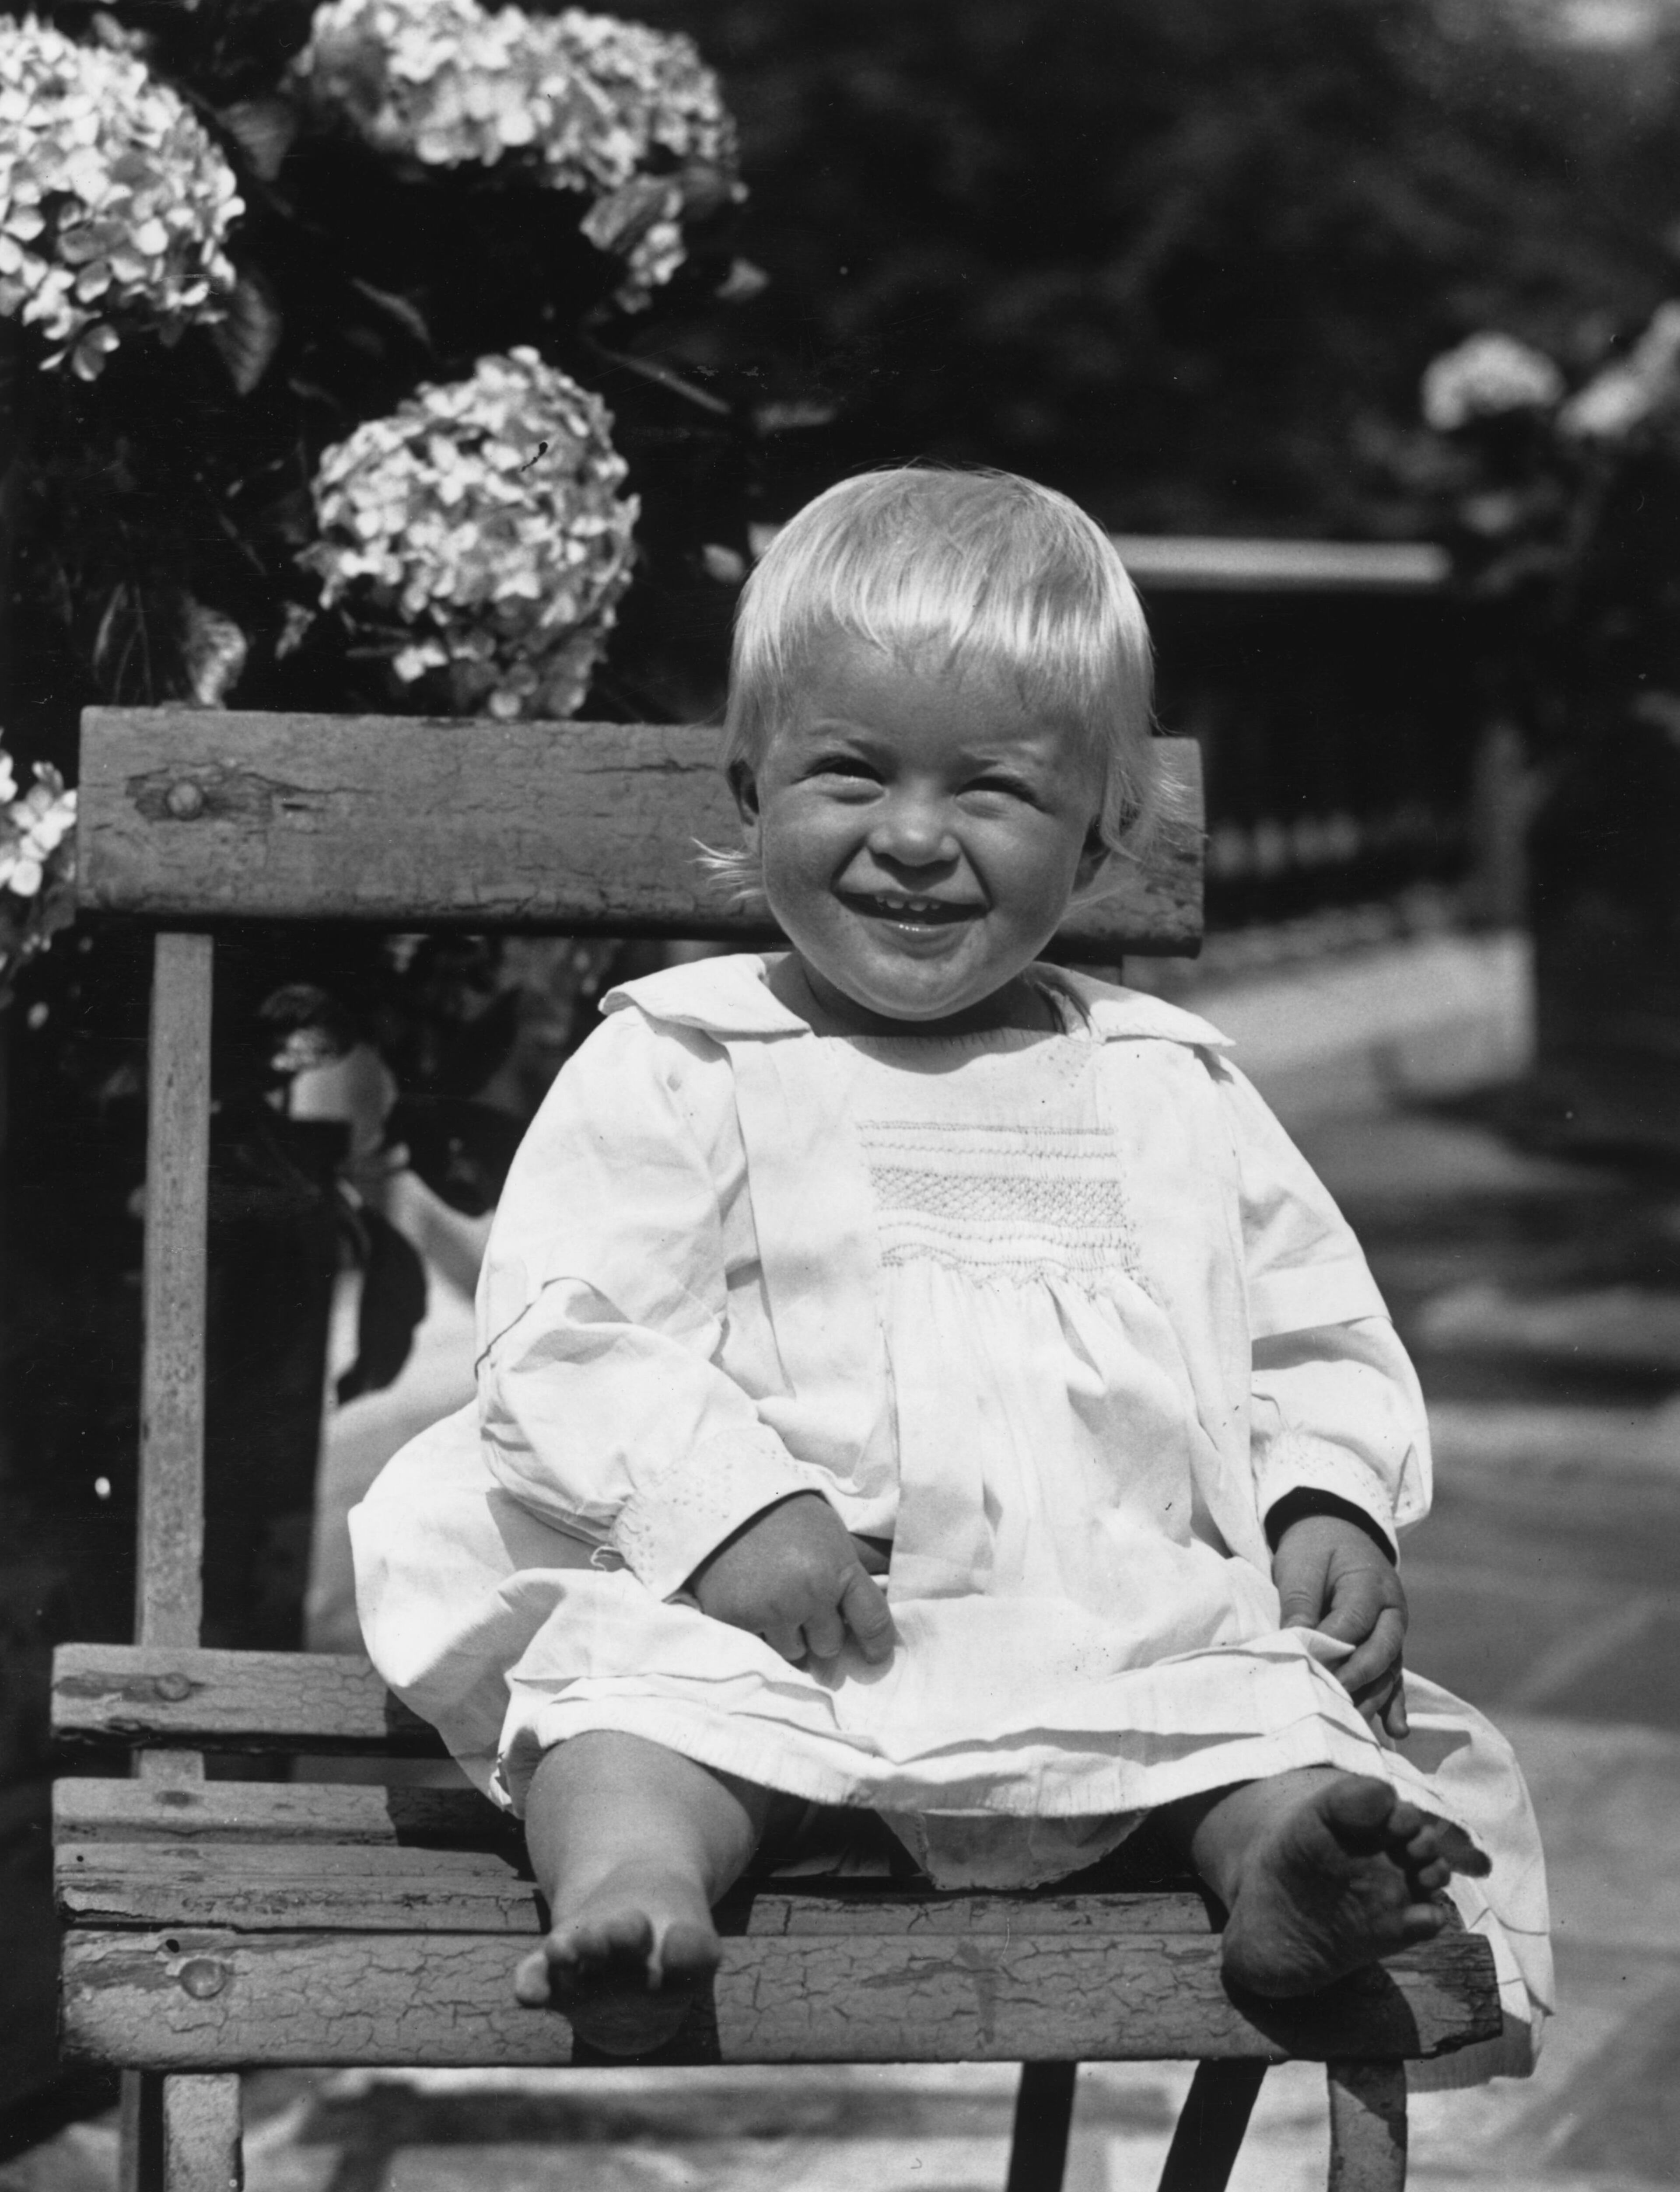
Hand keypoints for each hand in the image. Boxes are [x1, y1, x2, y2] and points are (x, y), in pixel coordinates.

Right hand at [685, 1493, 896, 1665]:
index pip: (873, 1622)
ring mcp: (772, 1609)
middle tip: (804, 1607)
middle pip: (830, 1646)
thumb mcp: (833, 1533)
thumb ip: (863, 1559)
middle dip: (820, 1633)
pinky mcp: (736, 1619)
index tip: (874, 1656)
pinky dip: (757, 1633)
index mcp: (839, 1571)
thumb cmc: (787, 1516)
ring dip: (788, 1637)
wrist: (726, 1500)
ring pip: (794, 1653)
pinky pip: (758, 1648)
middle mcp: (810, 1594)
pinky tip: (751, 1604)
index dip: (877, 1645)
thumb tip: (897, 1571)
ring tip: (775, 1603)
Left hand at [1272, 1513, 1408, 1739]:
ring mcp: (1393, 1630)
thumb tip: (1294, 1643)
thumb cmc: (1314, 1548)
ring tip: (1352, 1727)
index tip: (1310, 1671)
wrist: (1335, 1531)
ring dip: (1372, 1698)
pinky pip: (1394, 1676)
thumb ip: (1300, 1604)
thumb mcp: (1301, 1566)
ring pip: (1389, 1669)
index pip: (1354, 1621)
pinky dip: (1394, 1703)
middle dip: (1357, 1678)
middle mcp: (1391, 1610)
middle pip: (1382, 1650)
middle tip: (1331, 1701)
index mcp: (1370, 1583)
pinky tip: (1394, 1732)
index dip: (1333, 1649)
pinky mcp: (1387, 1645)